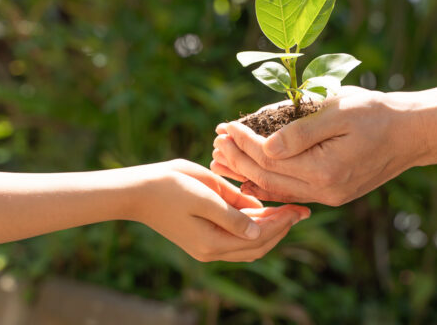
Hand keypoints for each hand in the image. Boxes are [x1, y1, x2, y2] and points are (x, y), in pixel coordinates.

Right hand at [130, 159, 309, 261]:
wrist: (137, 192)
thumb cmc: (169, 186)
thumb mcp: (204, 194)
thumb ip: (232, 212)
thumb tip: (260, 224)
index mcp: (212, 241)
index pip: (259, 237)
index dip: (282, 222)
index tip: (300, 207)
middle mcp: (211, 251)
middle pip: (257, 246)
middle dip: (281, 228)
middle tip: (300, 209)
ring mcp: (206, 247)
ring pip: (248, 246)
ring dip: (270, 231)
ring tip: (287, 212)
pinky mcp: (202, 239)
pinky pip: (236, 241)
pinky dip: (253, 230)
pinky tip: (263, 213)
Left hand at [211, 87, 435, 205]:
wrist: (412, 133)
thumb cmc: (377, 114)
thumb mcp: (338, 111)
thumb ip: (300, 132)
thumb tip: (264, 147)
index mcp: (324, 171)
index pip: (269, 159)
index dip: (243, 142)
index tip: (225, 126)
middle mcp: (325, 191)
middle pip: (268, 177)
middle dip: (239, 158)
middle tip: (217, 141)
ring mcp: (330, 196)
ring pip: (278, 188)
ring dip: (249, 173)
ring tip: (225, 158)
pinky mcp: (334, 194)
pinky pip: (293, 192)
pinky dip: (270, 182)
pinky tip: (253, 175)